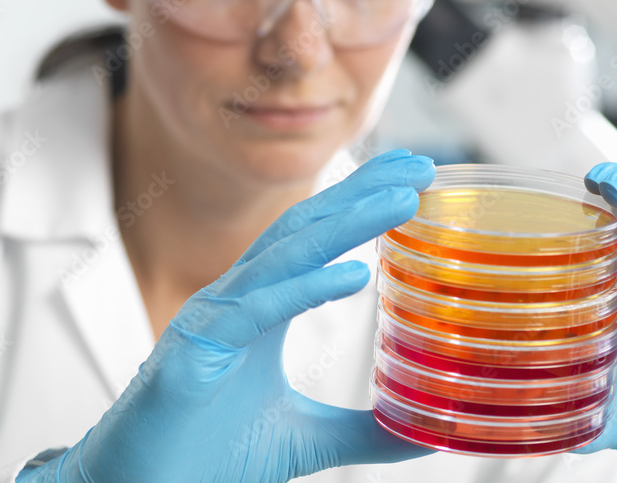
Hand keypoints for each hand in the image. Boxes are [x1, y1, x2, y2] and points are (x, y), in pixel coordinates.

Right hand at [19, 149, 435, 482]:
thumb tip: (422, 433)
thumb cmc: (204, 457)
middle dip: (361, 192)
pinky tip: (355, 273)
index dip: (359, 202)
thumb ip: (362, 431)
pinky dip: (305, 287)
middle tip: (419, 164)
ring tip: (401, 200)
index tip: (411, 176)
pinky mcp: (194, 349)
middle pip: (305, 227)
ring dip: (346, 222)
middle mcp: (236, 301)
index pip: (314, 238)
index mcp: (259, 309)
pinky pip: (256, 309)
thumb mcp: (304, 438)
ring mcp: (212, 319)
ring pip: (285, 254)